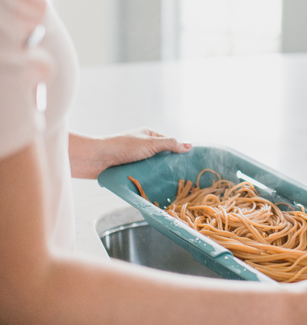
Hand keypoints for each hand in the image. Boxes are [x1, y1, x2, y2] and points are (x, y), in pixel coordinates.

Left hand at [69, 129, 191, 178]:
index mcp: (150, 136)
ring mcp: (139, 160)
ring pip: (155, 169)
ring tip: (173, 186)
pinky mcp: (133, 171)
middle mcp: (145, 147)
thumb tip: (189, 146)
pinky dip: (152, 182)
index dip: (180, 152)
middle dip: (171, 167)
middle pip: (164, 158)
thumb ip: (170, 144)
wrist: (98, 159)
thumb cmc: (123, 146)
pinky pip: (147, 177)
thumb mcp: (150, 143)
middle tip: (184, 178)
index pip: (170, 144)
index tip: (190, 164)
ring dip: (161, 176)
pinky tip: (160, 189)